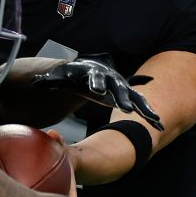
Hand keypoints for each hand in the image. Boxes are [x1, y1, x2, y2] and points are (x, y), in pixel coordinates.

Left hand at [30, 59, 162, 130]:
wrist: (86, 70)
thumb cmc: (70, 76)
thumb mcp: (57, 78)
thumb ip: (48, 81)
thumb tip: (36, 82)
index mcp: (92, 73)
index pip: (93, 78)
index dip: (96, 84)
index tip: (97, 91)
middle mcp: (110, 79)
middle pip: (117, 88)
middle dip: (122, 98)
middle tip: (125, 109)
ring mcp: (121, 87)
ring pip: (134, 98)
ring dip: (142, 109)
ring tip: (154, 120)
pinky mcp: (127, 96)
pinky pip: (141, 105)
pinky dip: (149, 114)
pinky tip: (159, 126)